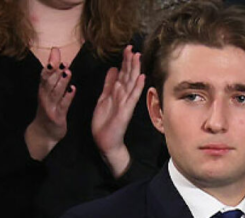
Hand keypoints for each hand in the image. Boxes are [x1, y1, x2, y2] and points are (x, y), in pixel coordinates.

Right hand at [24, 48, 75, 160]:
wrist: (44, 133)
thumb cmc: (49, 110)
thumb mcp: (49, 93)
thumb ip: (54, 77)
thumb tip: (59, 59)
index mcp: (43, 90)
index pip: (45, 73)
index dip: (50, 62)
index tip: (56, 51)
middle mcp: (44, 97)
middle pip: (48, 81)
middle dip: (55, 70)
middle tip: (62, 60)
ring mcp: (50, 107)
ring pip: (55, 92)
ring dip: (61, 81)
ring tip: (68, 71)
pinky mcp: (57, 117)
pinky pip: (63, 105)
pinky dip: (67, 97)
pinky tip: (73, 89)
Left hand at [91, 45, 144, 177]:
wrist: (106, 141)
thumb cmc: (106, 122)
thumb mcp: (104, 98)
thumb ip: (108, 84)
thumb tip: (113, 69)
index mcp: (118, 93)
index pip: (123, 74)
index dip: (125, 61)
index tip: (127, 48)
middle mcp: (124, 97)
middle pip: (128, 76)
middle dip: (130, 62)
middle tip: (133, 48)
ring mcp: (126, 104)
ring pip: (131, 83)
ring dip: (134, 70)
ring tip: (137, 57)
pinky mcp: (125, 111)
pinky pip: (132, 97)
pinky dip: (136, 87)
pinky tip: (141, 78)